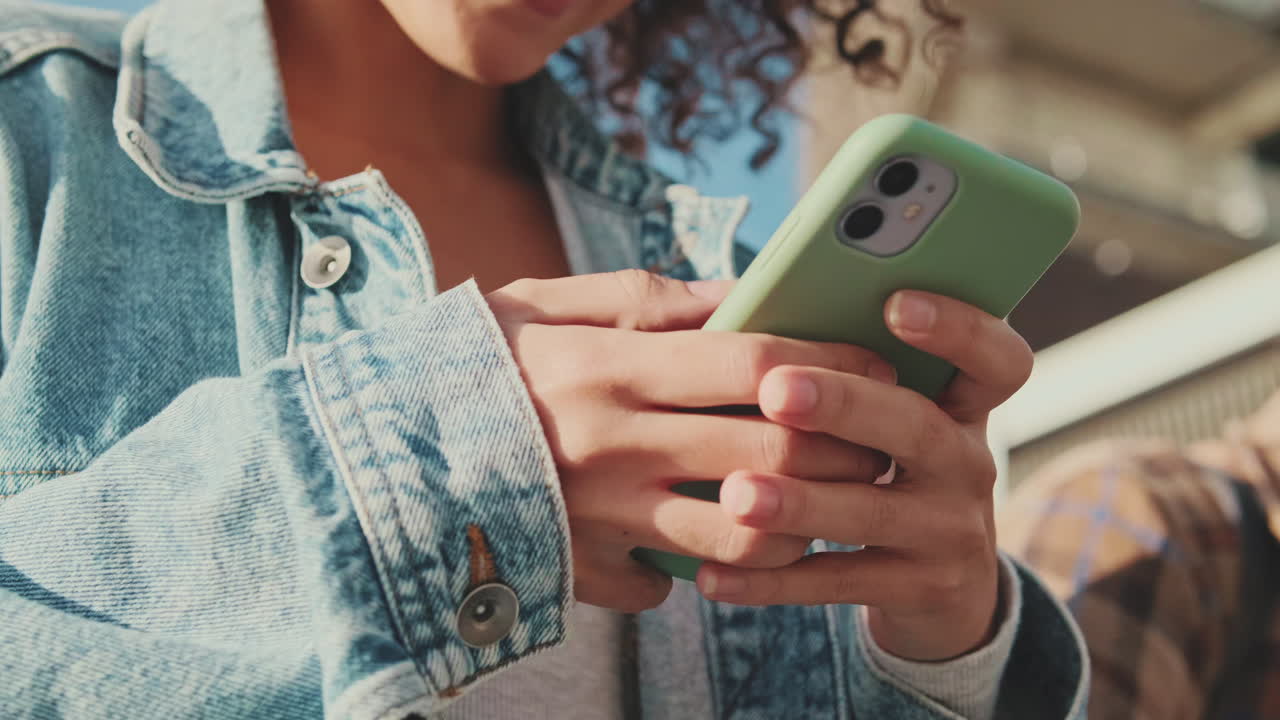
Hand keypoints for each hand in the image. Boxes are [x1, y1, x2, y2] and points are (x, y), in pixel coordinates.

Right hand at [486, 270, 894, 612]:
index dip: (831, 362)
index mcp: (607, 369)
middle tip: (875, 440)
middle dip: (844, 451)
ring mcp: (598, 520)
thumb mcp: (543, 304)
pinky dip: (705, 570)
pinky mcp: (581, 572)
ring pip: (741, 538)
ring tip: (816, 497)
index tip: (878, 363)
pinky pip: (670, 585)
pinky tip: (716, 542)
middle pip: (769, 458)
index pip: (754, 364)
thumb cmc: (470, 361)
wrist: (376, 449)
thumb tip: (735, 296)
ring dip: (798, 522)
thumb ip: (643, 297)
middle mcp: (611, 448)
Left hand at [693, 290, 1033, 660]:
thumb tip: (743, 321)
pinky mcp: (921, 589)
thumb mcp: (888, 417)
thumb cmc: (884, 465)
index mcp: (960, 403)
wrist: (940, 584)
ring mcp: (950, 530)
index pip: (995, 358)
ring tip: (735, 493)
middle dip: (843, 404)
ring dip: (800, 502)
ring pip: (872, 511)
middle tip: (776, 390)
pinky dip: (772, 579)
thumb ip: (842, 370)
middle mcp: (966, 462)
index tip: (894, 303)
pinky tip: (714, 575)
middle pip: (916, 426)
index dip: (957, 328)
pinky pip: (839, 581)